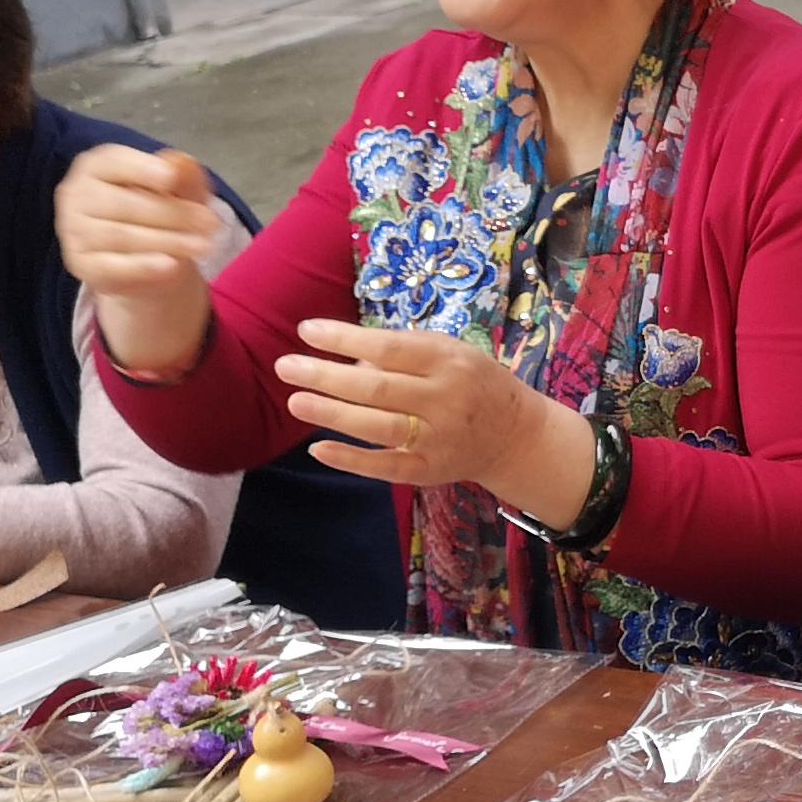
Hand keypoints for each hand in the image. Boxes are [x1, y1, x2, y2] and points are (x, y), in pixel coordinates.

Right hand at [55, 146, 222, 377]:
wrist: (147, 260)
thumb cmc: (158, 210)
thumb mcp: (178, 189)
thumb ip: (182, 174)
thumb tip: (181, 162)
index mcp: (95, 166)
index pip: (113, 162)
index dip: (141, 169)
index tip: (171, 177)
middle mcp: (76, 196)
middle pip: (123, 204)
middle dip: (171, 213)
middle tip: (210, 223)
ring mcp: (74, 232)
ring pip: (120, 236)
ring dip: (166, 241)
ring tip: (203, 246)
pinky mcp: (81, 265)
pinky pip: (112, 267)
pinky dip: (142, 266)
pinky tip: (171, 265)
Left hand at [271, 317, 590, 522]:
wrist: (515, 435)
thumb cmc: (472, 382)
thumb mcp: (449, 353)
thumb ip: (402, 352)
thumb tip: (344, 358)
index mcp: (449, 361)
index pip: (388, 348)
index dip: (344, 340)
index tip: (306, 331)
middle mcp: (445, 399)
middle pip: (377, 388)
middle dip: (325, 376)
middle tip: (285, 367)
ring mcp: (438, 437)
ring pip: (377, 426)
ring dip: (332, 414)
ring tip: (295, 401)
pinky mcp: (430, 470)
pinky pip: (385, 466)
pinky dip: (350, 459)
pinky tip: (318, 448)